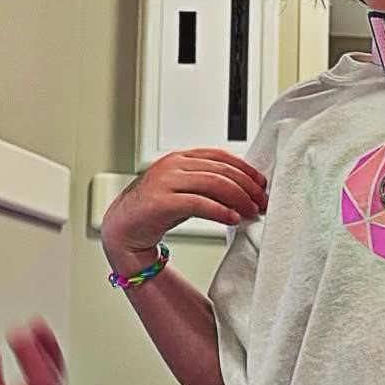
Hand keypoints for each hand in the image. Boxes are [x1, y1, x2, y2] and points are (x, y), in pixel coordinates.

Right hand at [100, 148, 267, 270]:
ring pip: (214, 184)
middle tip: (261, 202)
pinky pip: (199, 203)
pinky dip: (220, 211)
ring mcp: (165, 182)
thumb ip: (207, 184)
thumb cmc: (154, 211)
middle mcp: (173, 166)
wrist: (123, 227)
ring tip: (251, 212)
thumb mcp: (184, 190)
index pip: (221, 156)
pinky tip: (232, 218)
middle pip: (221, 170)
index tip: (261, 184)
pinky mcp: (161, 202)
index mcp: (180, 158)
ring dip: (239, 199)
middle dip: (247, 187)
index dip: (245, 169)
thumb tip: (243, 191)